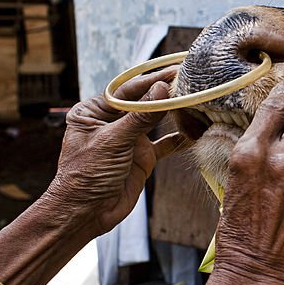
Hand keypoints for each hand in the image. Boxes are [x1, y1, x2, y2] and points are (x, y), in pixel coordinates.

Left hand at [47, 66, 186, 234]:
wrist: (86, 213)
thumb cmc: (86, 175)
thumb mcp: (113, 141)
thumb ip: (140, 117)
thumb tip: (162, 88)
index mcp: (94, 112)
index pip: (126, 91)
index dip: (151, 81)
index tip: (174, 71)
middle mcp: (112, 122)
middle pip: (143, 102)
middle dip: (166, 93)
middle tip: (191, 81)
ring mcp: (129, 139)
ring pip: (156, 120)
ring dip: (175, 113)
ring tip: (197, 100)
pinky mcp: (142, 157)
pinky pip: (165, 144)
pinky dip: (180, 138)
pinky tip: (196, 131)